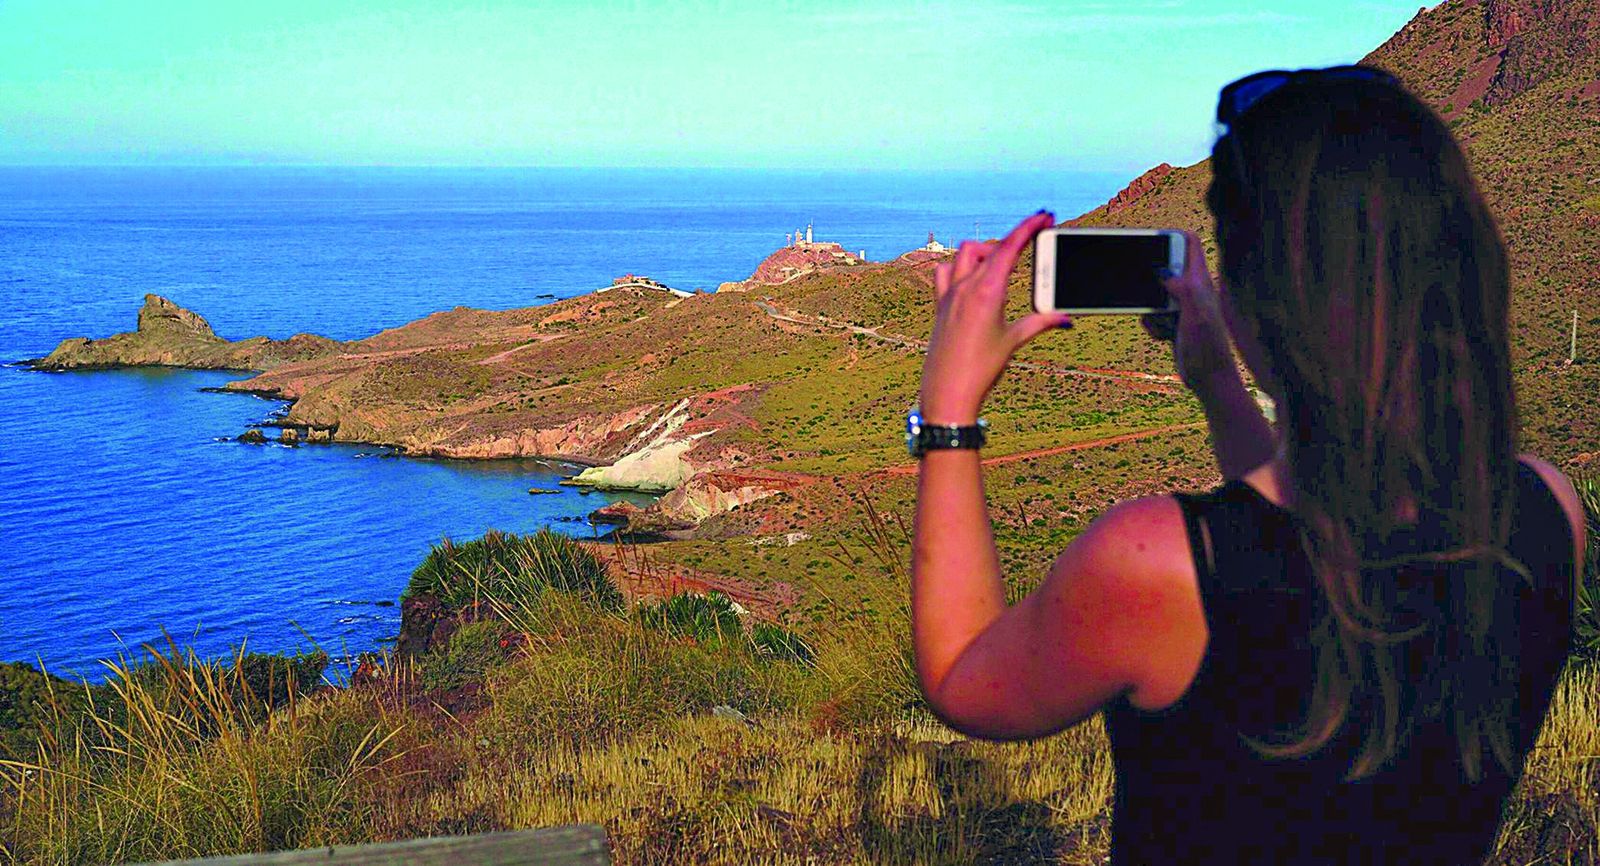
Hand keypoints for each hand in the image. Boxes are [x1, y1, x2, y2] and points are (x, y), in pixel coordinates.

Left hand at [919, 211, 1070, 423]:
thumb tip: (1065, 318)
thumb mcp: (1013, 341)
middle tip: (1033, 241)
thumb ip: (1040, 322)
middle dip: (1013, 240)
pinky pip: (945, 272)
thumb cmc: (980, 369)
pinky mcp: (940, 305)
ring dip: (984, 252)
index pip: (1010, 247)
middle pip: (990, 247)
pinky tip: (972, 279)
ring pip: (964, 254)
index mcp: (987, 292)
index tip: (1044, 216)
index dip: (1028, 228)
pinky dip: (959, 268)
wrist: (946, 393)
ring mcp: (949, 294)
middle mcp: (965, 287)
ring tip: (1002, 264)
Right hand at [1141, 230, 1236, 391]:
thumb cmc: (1208, 350)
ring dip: (1149, 307)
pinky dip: (1151, 324)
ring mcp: (1183, 307)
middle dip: (1151, 280)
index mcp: (1201, 282)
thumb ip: (1183, 290)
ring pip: (1155, 294)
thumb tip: (1164, 272)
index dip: (1171, 236)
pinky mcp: (1174, 323)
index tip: (1151, 243)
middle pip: (1166, 268)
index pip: (1190, 243)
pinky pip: (1153, 315)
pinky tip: (1162, 336)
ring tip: (1162, 324)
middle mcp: (1194, 290)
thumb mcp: (1196, 317)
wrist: (1210, 381)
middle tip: (1151, 297)